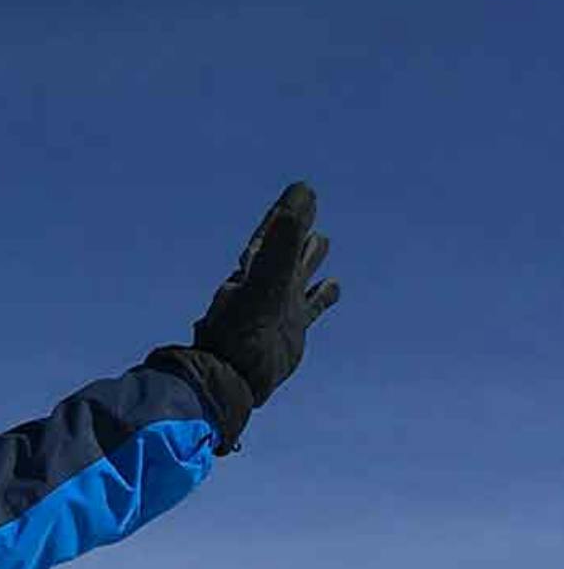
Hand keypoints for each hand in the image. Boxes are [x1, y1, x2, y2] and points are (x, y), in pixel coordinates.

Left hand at [164, 181, 339, 449]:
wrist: (234, 378)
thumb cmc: (243, 332)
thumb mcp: (266, 280)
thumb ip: (282, 241)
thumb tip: (300, 193)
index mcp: (256, 271)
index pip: (271, 234)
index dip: (285, 214)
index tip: (302, 190)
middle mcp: (267, 286)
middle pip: (284, 251)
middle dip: (294, 231)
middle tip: (307, 207)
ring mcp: (280, 307)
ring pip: (298, 275)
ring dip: (308, 259)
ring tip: (321, 241)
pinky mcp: (293, 329)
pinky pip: (311, 305)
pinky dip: (323, 294)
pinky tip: (335, 285)